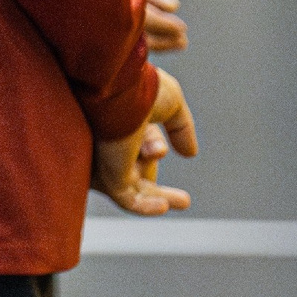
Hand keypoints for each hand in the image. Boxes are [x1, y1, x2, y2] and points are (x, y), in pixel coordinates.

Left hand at [93, 68, 197, 215]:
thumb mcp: (171, 103)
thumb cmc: (142, 89)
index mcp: (114, 120)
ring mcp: (108, 160)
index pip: (133, 142)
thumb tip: (190, 154)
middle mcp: (106, 142)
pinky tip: (163, 205)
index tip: (160, 149)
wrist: (121, 89)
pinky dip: (145, 206)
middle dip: (154, 186)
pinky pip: (127, 200)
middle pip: (129, 169)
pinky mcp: (110, 175)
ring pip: (131, 188)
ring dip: (157, 198)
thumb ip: (181, 127)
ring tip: (185, 201)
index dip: (152, 145)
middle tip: (184, 198)